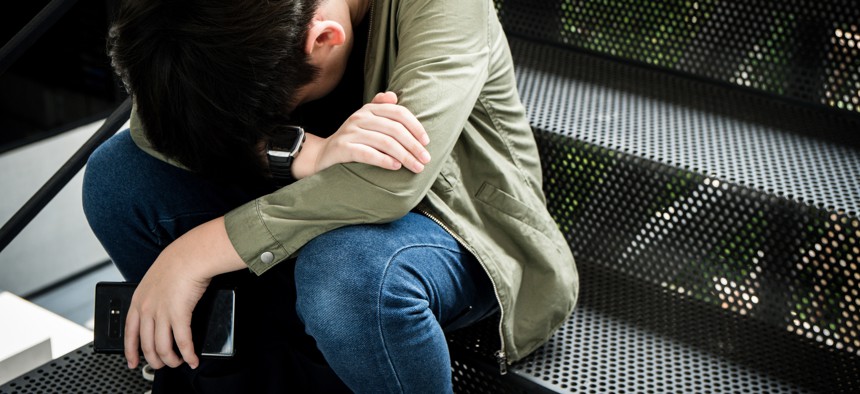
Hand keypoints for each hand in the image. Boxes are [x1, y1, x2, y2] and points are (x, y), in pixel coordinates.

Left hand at [124, 217, 245, 369]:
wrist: (191, 254)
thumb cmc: (179, 261)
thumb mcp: (156, 279)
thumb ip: (155, 295)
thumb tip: (162, 308)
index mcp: (139, 300)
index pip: (129, 333)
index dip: (130, 351)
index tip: (132, 362)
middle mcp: (147, 309)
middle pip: (146, 345)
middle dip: (155, 360)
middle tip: (163, 365)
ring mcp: (161, 312)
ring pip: (162, 348)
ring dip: (171, 360)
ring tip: (179, 363)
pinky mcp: (179, 314)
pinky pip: (182, 342)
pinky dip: (188, 354)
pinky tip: (192, 359)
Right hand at [292, 92, 430, 178]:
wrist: (323, 154)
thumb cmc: (353, 139)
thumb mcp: (366, 121)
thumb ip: (380, 108)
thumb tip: (394, 96)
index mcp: (369, 109)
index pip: (398, 113)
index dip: (415, 126)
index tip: (426, 142)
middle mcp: (360, 117)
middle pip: (394, 129)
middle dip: (413, 145)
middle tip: (425, 159)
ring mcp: (350, 132)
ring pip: (385, 142)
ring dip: (404, 156)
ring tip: (416, 167)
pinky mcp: (342, 148)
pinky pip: (367, 153)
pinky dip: (384, 160)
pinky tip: (395, 167)